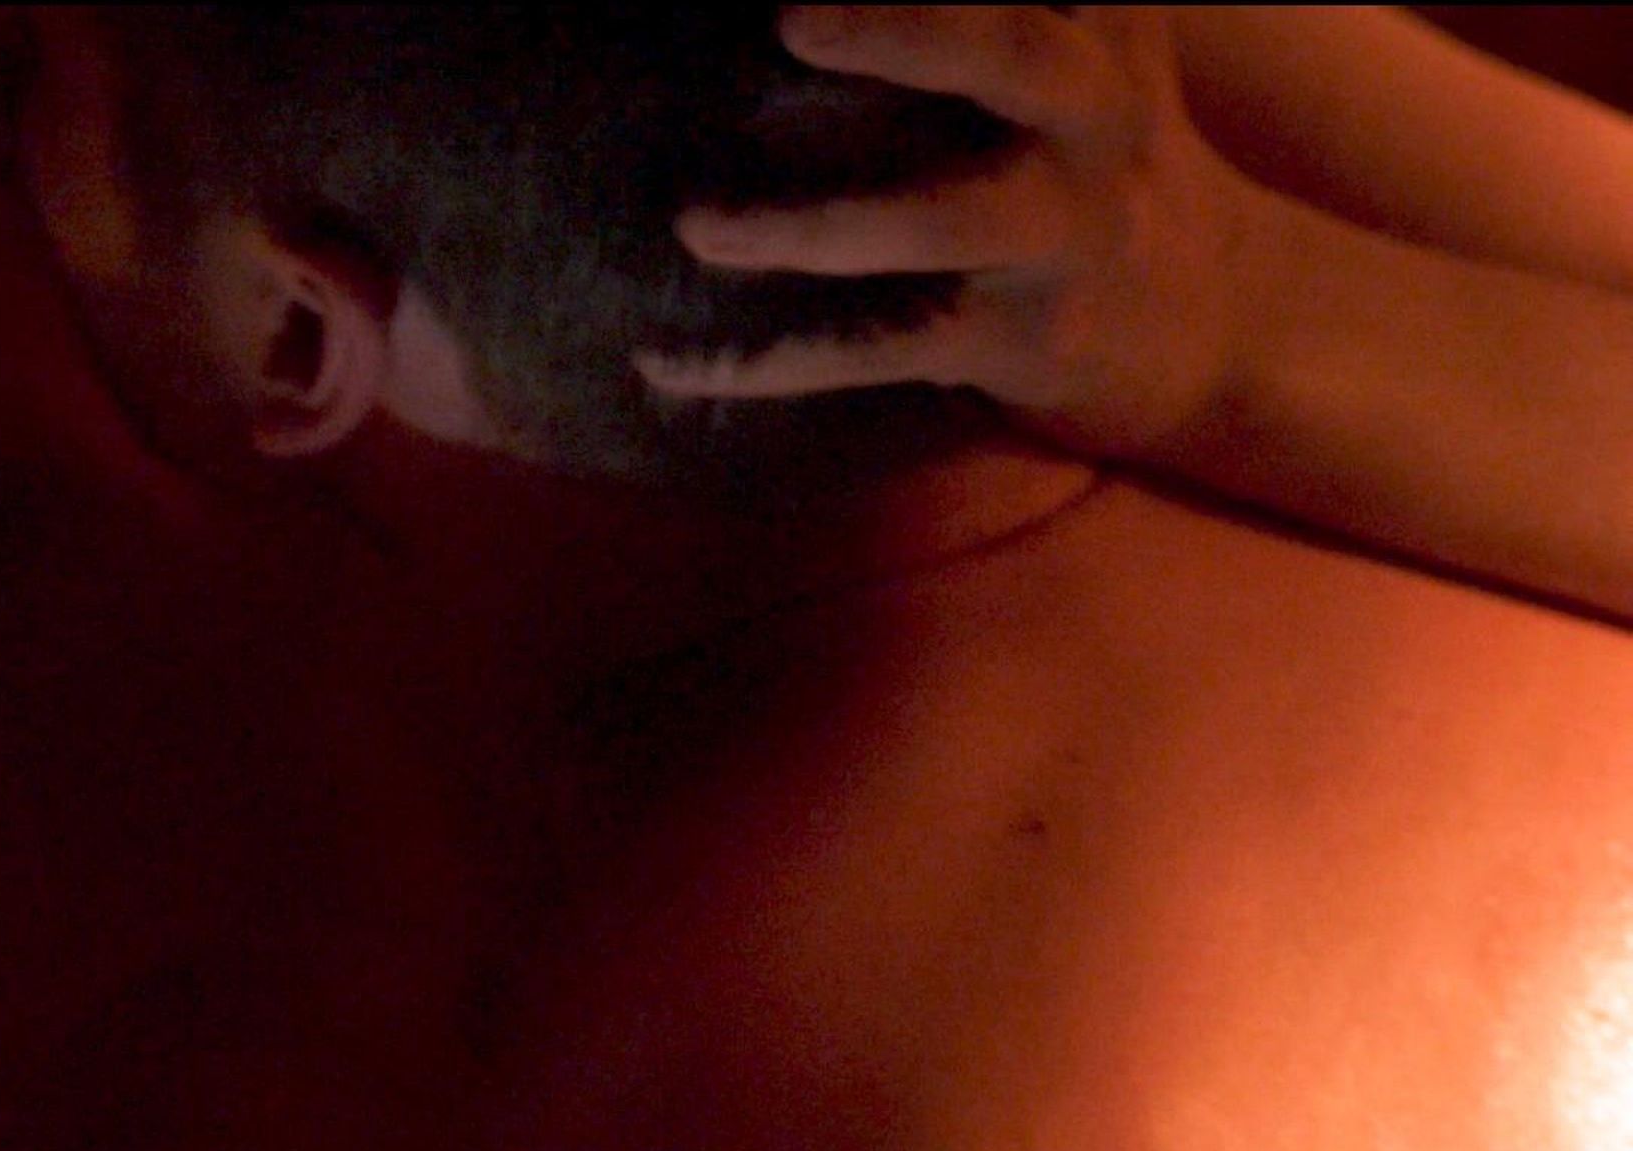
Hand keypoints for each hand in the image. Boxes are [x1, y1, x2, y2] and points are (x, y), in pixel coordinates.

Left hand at [637, 5, 1270, 462]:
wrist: (1229, 326)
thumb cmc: (1106, 163)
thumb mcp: (1098, 48)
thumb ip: (1008, 11)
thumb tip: (817, 5)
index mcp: (1102, 32)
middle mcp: (1095, 120)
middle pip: (1011, 55)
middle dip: (903, 31)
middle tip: (790, 17)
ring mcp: (1067, 237)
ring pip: (939, 222)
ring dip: (809, 227)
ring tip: (697, 224)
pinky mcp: (1027, 339)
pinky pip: (886, 349)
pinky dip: (773, 359)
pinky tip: (673, 363)